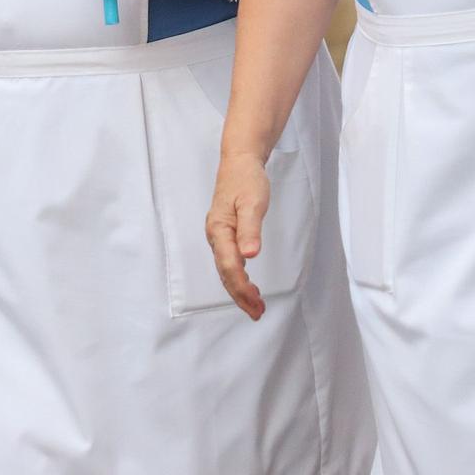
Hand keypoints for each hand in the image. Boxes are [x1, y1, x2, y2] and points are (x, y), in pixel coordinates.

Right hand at [205, 151, 270, 320]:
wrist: (239, 162)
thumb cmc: (246, 180)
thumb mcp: (253, 202)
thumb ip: (250, 229)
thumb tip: (250, 255)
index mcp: (219, 230)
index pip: (229, 266)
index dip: (242, 287)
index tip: (257, 302)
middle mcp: (215, 236)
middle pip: (225, 273)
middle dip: (240, 295)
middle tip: (258, 313)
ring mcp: (219, 236)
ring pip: (226, 270)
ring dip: (239, 290)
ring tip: (255, 306)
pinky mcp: (225, 234)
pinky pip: (229, 262)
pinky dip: (238, 278)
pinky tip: (249, 285)